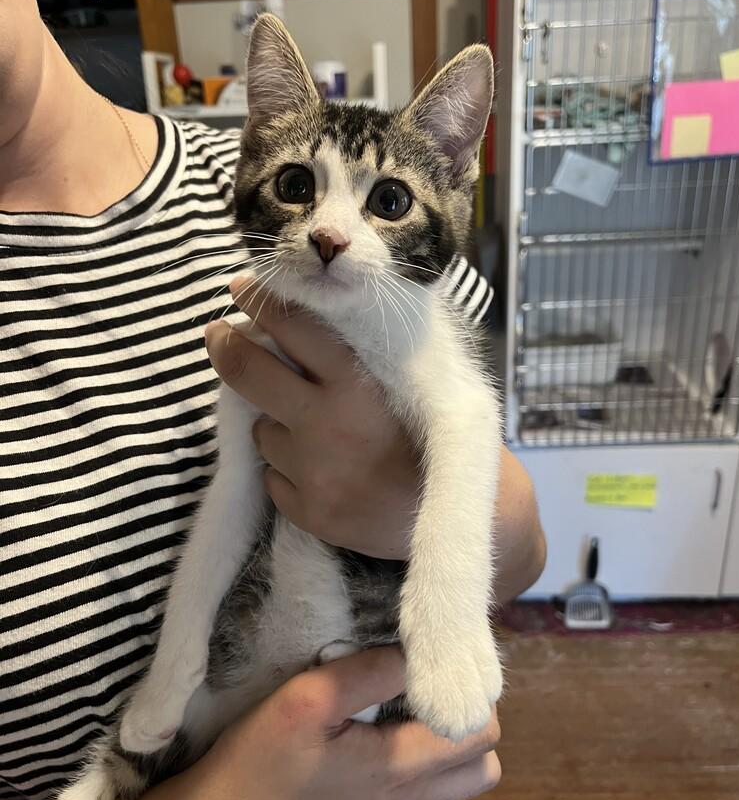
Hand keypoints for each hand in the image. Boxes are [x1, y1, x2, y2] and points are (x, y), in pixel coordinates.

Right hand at [188, 646, 500, 799]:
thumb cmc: (257, 760)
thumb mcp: (306, 699)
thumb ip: (369, 672)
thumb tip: (417, 650)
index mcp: (400, 770)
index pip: (482, 731)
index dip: (470, 691)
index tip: (438, 663)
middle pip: (484, 765)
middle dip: (468, 719)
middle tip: (429, 684)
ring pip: (458, 786)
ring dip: (448, 745)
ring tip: (407, 708)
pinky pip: (425, 798)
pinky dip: (423, 766)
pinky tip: (380, 738)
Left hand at [205, 280, 420, 557]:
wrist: (459, 511)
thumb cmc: (434, 435)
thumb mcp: (409, 380)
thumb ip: (358, 354)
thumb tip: (300, 319)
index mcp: (357, 383)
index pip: (291, 326)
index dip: (260, 301)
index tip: (241, 287)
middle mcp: (327, 424)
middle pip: (247, 371)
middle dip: (225, 345)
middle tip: (218, 333)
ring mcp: (314, 472)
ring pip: (262, 430)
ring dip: (276, 422)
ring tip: (313, 431)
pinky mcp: (309, 512)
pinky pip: (274, 477)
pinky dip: (289, 470)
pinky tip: (323, 471)